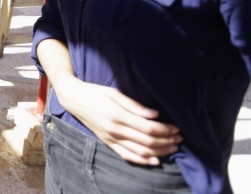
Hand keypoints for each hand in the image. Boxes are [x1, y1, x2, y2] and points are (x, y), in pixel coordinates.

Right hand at [55, 76, 181, 164]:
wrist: (73, 99)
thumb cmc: (95, 92)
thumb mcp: (114, 93)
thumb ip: (135, 105)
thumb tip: (155, 115)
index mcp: (118, 115)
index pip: (149, 128)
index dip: (166, 130)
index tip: (177, 128)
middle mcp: (115, 130)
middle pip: (147, 142)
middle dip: (166, 141)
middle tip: (179, 138)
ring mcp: (110, 138)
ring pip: (140, 152)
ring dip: (159, 152)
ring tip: (172, 148)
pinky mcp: (107, 142)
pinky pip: (127, 155)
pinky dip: (142, 160)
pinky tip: (154, 160)